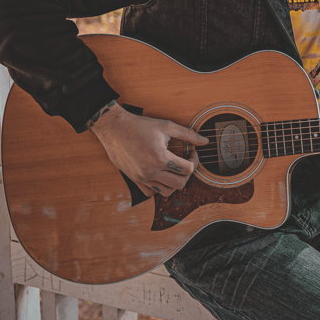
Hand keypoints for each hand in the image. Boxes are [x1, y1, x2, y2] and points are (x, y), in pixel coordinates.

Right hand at [88, 102, 207, 197]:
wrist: (114, 128)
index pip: (188, 169)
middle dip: (187, 173)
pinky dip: (158, 187)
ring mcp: (141, 177)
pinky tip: (161, 174)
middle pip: (180, 184)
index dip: (195, 160)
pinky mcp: (134, 179)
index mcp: (160, 158)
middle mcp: (151, 171)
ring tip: (174, 169)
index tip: (191, 152)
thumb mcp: (166, 126)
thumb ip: (188, 134)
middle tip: (185, 162)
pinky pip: (150, 193)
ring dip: (174, 183)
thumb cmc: (139, 125)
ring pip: (166, 192)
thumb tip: (205, 141)